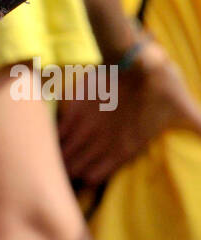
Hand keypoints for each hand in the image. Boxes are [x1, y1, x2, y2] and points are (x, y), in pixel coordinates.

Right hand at [58, 38, 200, 185]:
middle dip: (68, 173)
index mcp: (126, 148)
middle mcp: (102, 143)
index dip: (86, 180)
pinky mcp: (75, 109)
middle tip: (63, 173)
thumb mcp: (188, 112)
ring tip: (54, 161)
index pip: (94, 176)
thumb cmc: (162, 86)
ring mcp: (87, 126)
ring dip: (59, 158)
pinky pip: (57, 131)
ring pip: (63, 153)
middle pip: (74, 168)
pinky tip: (51, 139)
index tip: (82, 179)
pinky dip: (53, 137)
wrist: (135, 59)